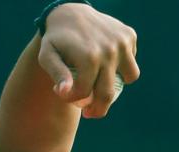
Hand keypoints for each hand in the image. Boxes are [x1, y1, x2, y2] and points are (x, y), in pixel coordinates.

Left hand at [37, 3, 139, 117]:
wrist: (70, 13)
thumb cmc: (56, 40)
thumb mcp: (47, 56)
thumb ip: (57, 75)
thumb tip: (65, 93)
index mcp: (89, 57)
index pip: (85, 93)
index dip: (74, 100)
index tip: (67, 96)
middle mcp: (109, 50)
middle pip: (108, 94)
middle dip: (98, 108)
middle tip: (90, 113)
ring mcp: (122, 42)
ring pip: (130, 77)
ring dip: (117, 83)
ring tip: (101, 83)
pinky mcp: (129, 35)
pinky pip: (131, 60)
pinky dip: (122, 65)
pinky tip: (107, 62)